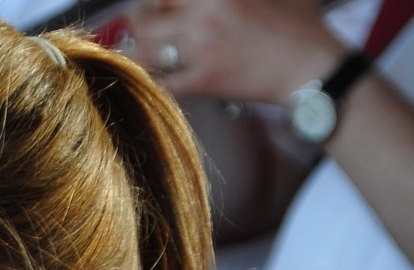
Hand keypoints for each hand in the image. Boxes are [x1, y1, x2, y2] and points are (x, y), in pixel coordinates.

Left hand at [122, 0, 347, 102]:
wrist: (313, 66)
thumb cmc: (298, 25)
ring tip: (136, 51)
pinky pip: (161, 82)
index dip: (153, 0)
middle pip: (144, 17)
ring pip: (143, 51)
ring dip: (134, 52)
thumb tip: (208, 1)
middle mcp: (205, 15)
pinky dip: (150, 81)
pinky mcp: (205, 79)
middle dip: (134, 21)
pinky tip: (151, 78)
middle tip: (137, 25)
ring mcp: (202, 49)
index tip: (154, 4)